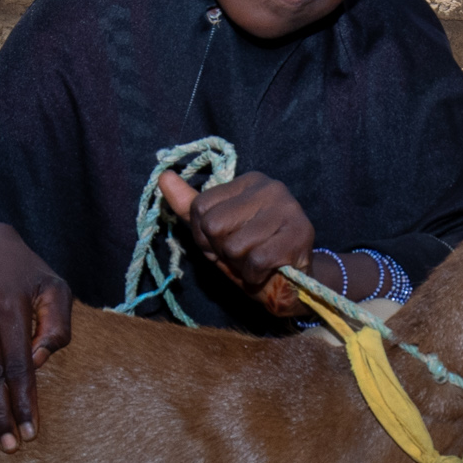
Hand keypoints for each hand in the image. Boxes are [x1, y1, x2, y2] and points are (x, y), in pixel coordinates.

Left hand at [157, 169, 314, 296]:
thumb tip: (164, 177)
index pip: (200, 207)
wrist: (294, 286)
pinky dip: (255, 276)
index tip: (225, 244)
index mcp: (248, 181)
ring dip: (240, 265)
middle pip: (213, 225)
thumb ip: (190, 206)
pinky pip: (255, 261)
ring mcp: (288, 208)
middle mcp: (270, 187)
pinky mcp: (299, 234)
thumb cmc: (252, 255)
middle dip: (222, 251)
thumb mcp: (217, 232)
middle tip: (243, 255)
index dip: (204, 237)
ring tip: (256, 262)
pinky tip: (268, 271)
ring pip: (233, 245)